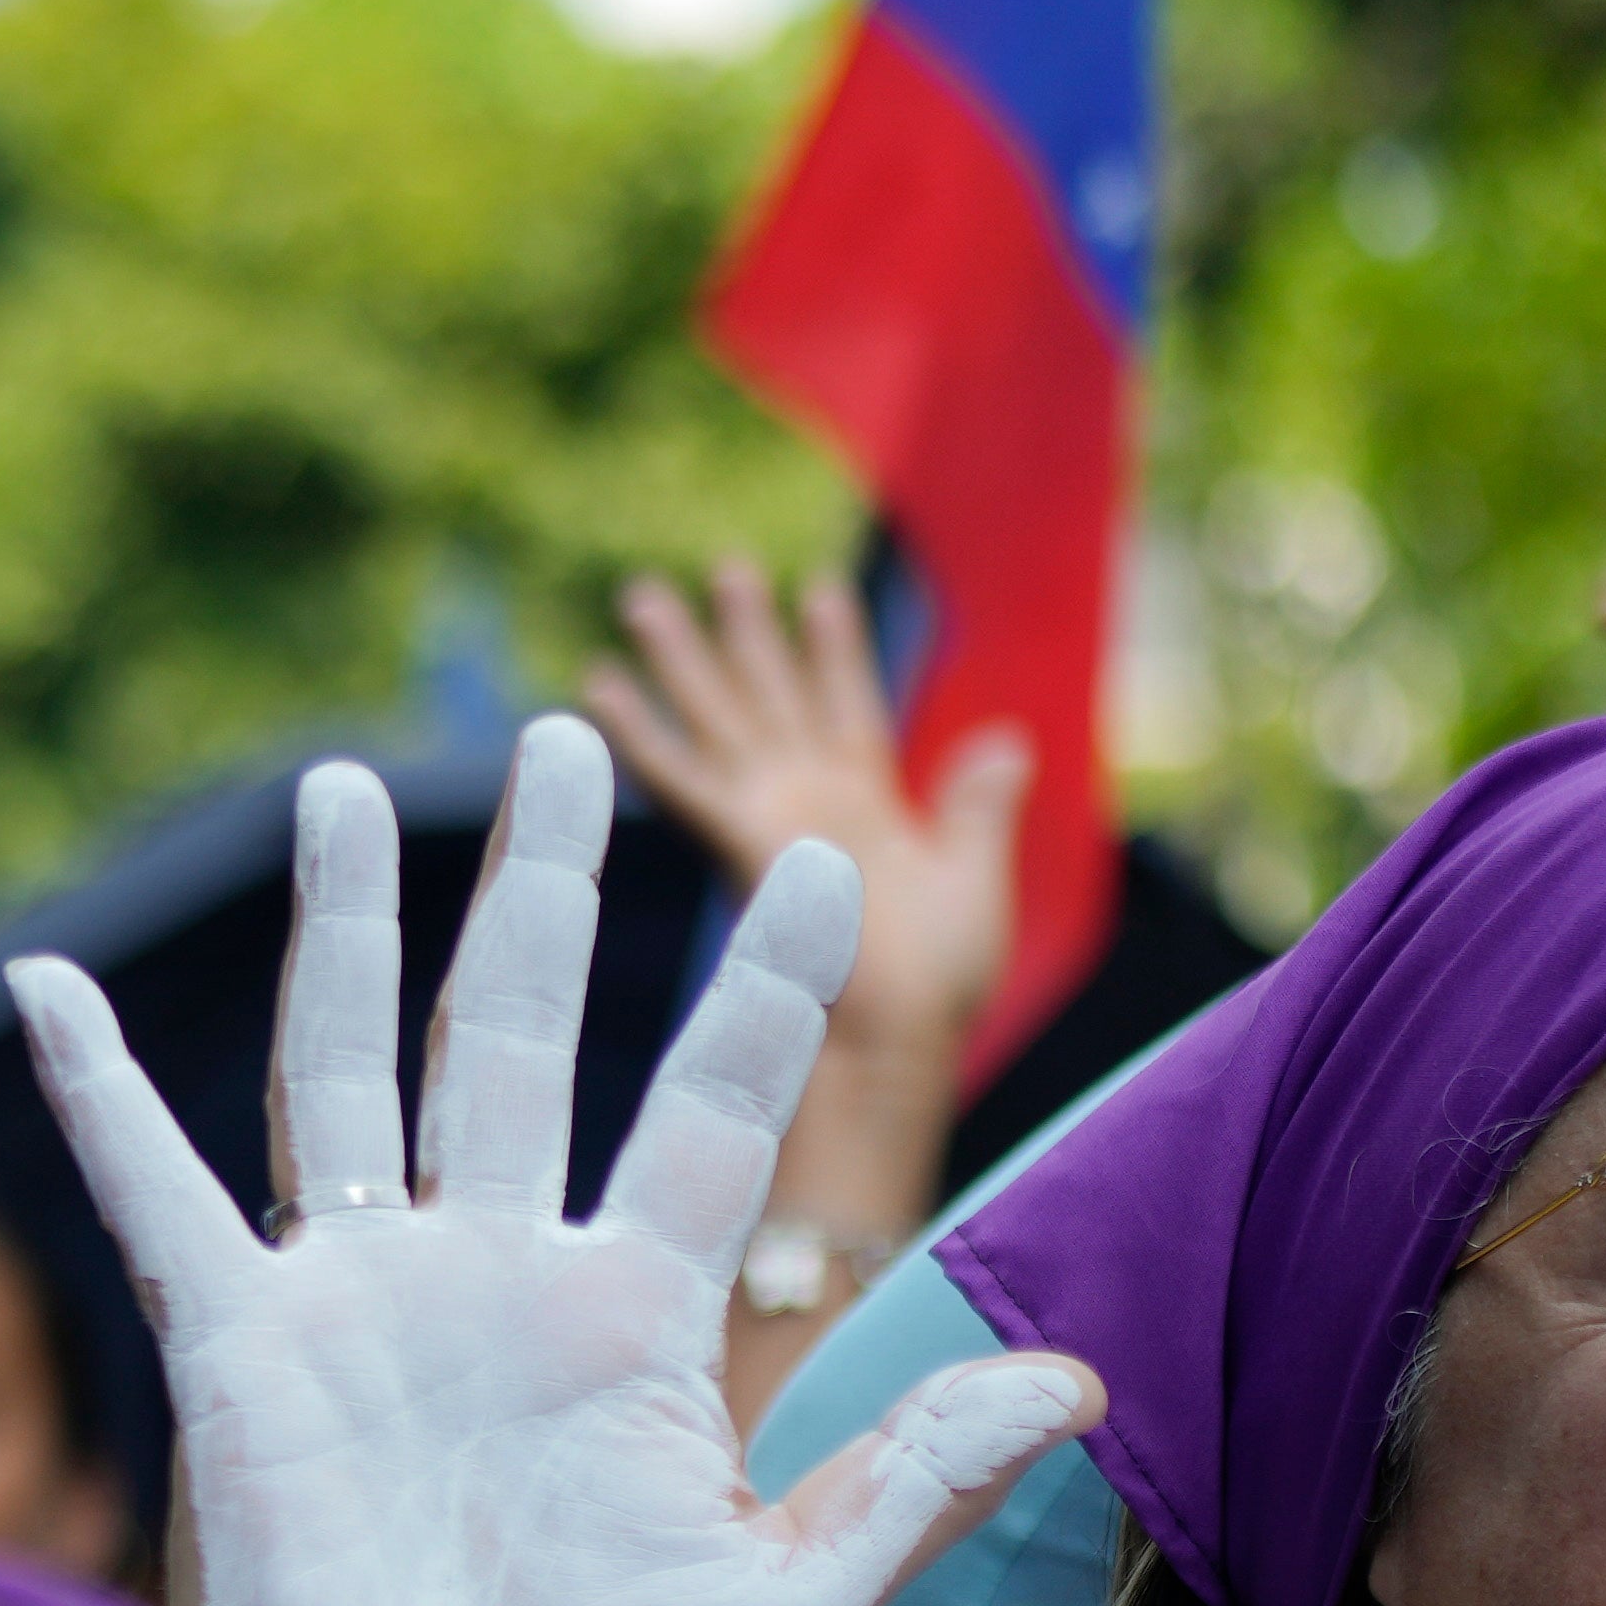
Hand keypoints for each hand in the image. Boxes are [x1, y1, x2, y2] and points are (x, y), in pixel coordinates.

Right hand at [1, 718, 1095, 1605]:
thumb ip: (912, 1479)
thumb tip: (1076, 1375)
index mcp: (630, 1325)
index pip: (711, 1109)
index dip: (762, 985)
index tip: (827, 862)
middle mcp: (492, 1280)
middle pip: (520, 1032)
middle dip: (543, 887)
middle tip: (564, 741)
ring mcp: (359, 1303)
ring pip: (351, 1064)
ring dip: (347, 925)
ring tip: (345, 787)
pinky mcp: (238, 1353)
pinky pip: (161, 1194)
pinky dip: (96, 1092)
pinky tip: (43, 984)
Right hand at [585, 556, 1018, 1076]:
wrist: (895, 1039)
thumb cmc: (939, 983)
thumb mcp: (979, 879)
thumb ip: (981, 808)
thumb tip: (1010, 739)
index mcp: (869, 807)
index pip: (845, 705)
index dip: (833, 649)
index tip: (818, 587)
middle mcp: (808, 801)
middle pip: (770, 695)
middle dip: (744, 632)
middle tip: (722, 566)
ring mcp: (766, 817)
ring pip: (719, 715)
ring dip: (683, 655)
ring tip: (644, 593)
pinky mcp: (737, 841)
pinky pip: (679, 773)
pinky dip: (636, 729)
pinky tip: (596, 684)